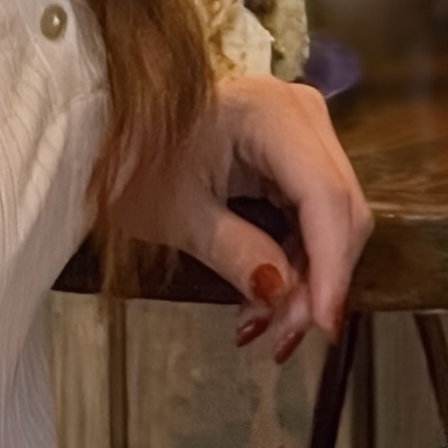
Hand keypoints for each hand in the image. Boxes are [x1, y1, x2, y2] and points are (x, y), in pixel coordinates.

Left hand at [119, 75, 369, 360]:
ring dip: (309, 274)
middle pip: (339, 207)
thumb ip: (238, 254)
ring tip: (269, 321)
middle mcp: (299, 112)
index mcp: (269, 114)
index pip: (324, 197)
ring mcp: (302, 129)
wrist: (108, 130)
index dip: (330, 266)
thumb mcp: (179, 216)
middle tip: (284, 335)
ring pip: (334, 215)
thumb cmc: (131, 160)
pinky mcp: (295, 151)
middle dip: (319, 279)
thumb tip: (283, 294)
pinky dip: (297, 255)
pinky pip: (314, 212)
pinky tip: (269, 292)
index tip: (321, 324)